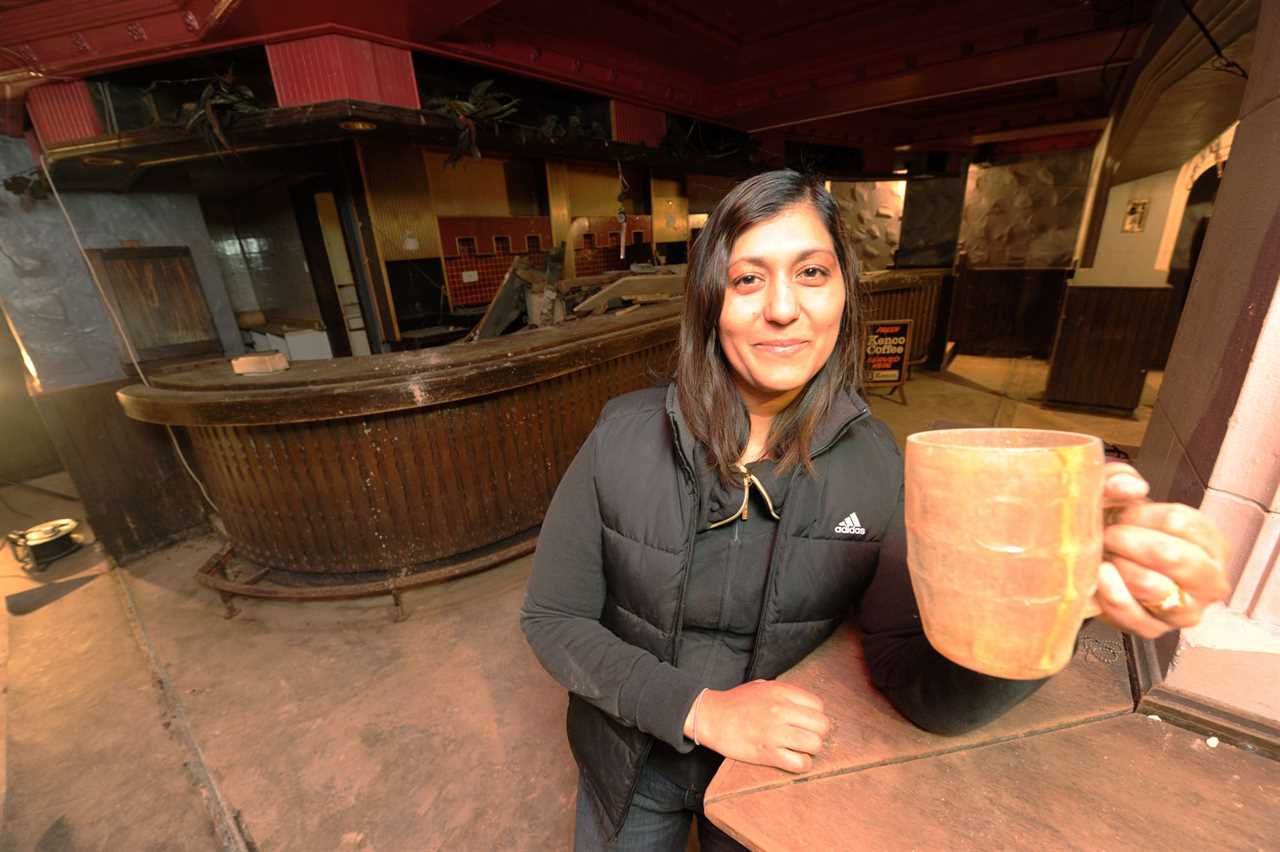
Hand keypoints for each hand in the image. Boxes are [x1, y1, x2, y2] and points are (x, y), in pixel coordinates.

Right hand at [686, 680, 829, 772]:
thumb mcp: (762, 686)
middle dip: (817, 733)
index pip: (818, 706)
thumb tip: (805, 704)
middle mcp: (781, 710)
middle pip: (822, 726)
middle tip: (806, 737)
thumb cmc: (736, 702)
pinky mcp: (767, 753)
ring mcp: (775, 732)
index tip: (806, 722)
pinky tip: (793, 760)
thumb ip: (785, 692)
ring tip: (800, 749)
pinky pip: (800, 763)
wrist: (711, 717)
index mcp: (781, 692)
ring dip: (810, 750)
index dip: (815, 716)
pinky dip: (801, 765)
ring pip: (815, 745)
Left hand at [1087, 463, 1229, 638]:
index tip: (1121, 514)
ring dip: (1120, 567)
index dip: (1142, 516)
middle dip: (1130, 542)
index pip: (1181, 522)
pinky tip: (1101, 577)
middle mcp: (1208, 580)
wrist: (1099, 565)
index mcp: (1209, 543)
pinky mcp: (1154, 630)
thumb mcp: (1118, 496)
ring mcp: (1184, 610)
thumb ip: (1119, 481)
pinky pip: (1133, 615)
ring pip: (1154, 587)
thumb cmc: (1120, 529)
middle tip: (1108, 535)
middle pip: (1173, 557)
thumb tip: (1132, 487)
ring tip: (1105, 556)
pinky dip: (1111, 594)